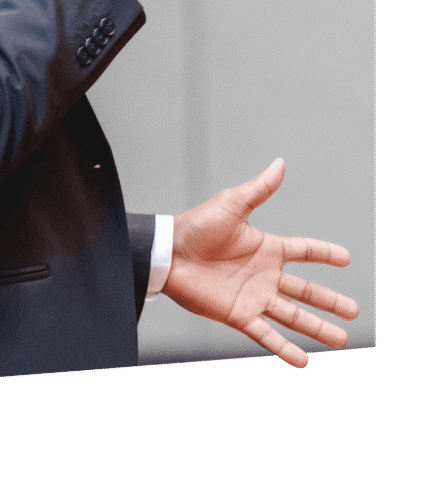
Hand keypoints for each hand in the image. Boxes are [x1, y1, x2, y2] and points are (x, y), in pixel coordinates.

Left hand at [162, 159, 358, 367]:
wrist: (169, 253)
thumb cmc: (197, 226)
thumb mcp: (233, 205)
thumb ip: (260, 189)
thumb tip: (280, 163)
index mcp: (266, 248)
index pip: (303, 251)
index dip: (325, 253)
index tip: (346, 258)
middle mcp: (264, 275)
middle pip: (306, 291)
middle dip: (330, 301)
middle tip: (355, 312)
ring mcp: (253, 297)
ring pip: (293, 316)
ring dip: (317, 328)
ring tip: (342, 340)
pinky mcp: (238, 315)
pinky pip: (266, 335)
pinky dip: (284, 348)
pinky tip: (303, 360)